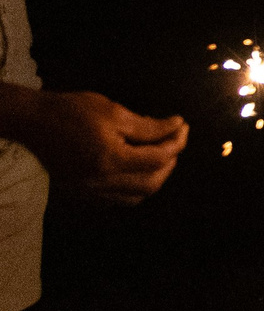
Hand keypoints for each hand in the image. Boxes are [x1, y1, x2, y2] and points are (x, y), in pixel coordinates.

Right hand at [12, 90, 187, 203]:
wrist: (33, 122)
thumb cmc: (72, 111)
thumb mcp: (114, 112)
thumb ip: (148, 126)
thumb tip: (177, 127)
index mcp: (109, 160)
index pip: (157, 159)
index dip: (176, 142)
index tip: (183, 126)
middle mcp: (100, 182)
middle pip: (151, 183)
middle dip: (170, 163)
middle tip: (175, 141)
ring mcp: (89, 191)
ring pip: (135, 196)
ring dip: (154, 178)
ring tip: (160, 155)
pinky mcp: (81, 192)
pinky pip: (117, 199)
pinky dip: (134, 187)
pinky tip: (137, 169)